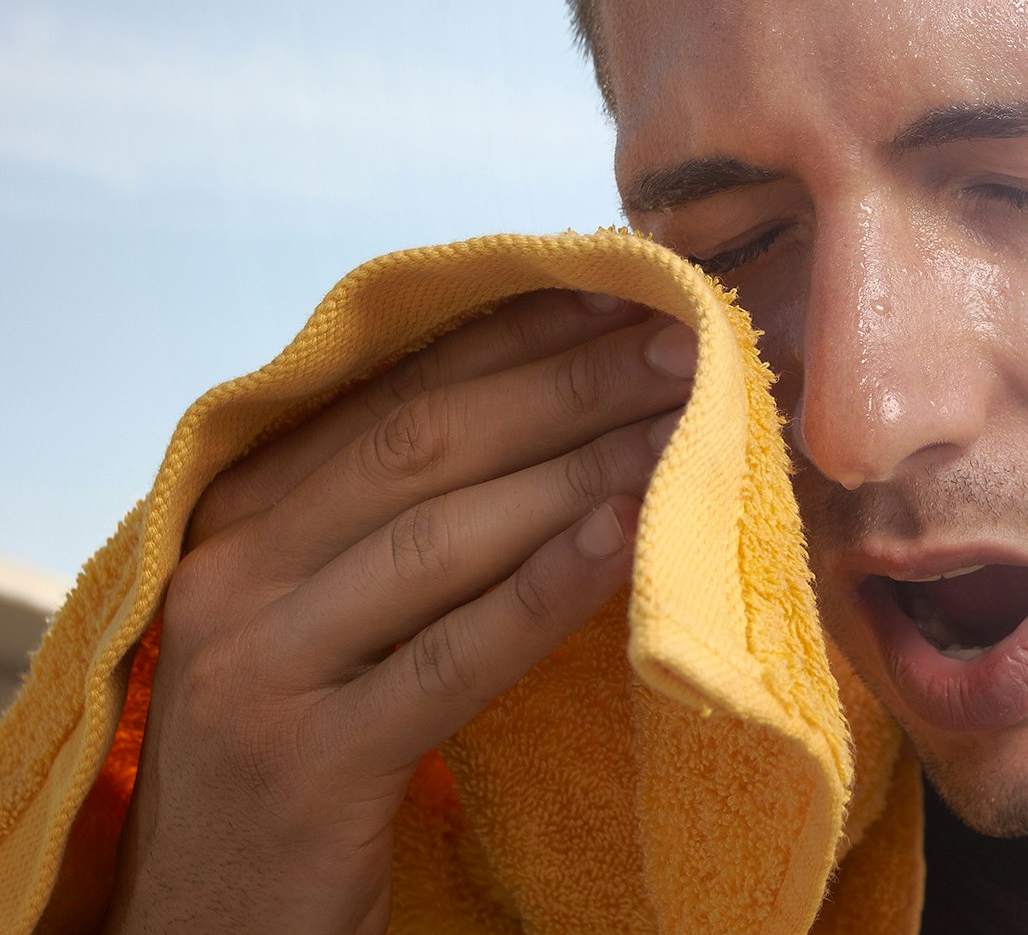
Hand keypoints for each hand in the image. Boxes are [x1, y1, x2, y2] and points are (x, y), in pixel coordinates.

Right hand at [102, 289, 695, 933]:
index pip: (396, 391)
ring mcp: (262, 666)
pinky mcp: (312, 761)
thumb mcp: (328, 610)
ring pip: (443, 536)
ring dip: (580, 468)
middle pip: (426, 447)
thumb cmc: (300, 742)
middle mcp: (235, 571)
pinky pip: (452, 658)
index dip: (516, 331)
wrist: (210, 923)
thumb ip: (405, 514)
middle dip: (568, 383)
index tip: (624, 285)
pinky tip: (628, 534)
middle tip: (687, 340)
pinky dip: (545, 589)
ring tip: (685, 423)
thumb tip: (558, 405)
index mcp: (242, 514)